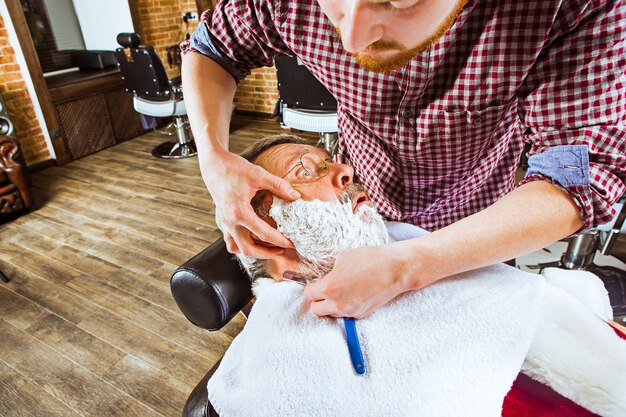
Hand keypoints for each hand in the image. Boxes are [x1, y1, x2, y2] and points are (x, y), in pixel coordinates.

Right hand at [201, 149, 299, 257]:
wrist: (213, 164)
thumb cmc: (233, 168)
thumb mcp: (258, 174)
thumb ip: (279, 186)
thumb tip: (296, 196)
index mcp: (240, 212)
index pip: (263, 233)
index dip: (280, 241)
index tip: (291, 244)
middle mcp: (230, 222)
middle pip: (249, 249)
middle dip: (267, 253)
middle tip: (282, 250)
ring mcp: (225, 223)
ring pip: (238, 248)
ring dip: (255, 251)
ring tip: (270, 247)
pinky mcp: (223, 221)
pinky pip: (231, 242)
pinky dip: (242, 245)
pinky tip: (254, 239)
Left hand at [303, 243, 420, 318]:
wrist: (395, 269)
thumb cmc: (370, 259)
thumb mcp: (342, 258)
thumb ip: (329, 271)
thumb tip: (324, 277)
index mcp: (329, 288)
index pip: (308, 295)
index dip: (311, 287)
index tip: (315, 284)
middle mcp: (338, 304)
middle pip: (316, 310)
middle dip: (318, 300)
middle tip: (325, 290)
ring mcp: (350, 311)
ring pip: (331, 314)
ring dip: (331, 305)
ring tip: (341, 291)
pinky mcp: (362, 315)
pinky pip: (347, 314)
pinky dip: (346, 307)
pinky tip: (354, 294)